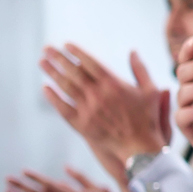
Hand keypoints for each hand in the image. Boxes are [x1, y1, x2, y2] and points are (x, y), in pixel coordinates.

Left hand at [40, 44, 169, 172]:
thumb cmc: (147, 118)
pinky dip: (53, 97)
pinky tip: (45, 88)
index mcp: (114, 84)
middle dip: (58, 58)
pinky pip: (63, 108)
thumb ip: (140, 69)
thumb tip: (132, 51)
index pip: (90, 62)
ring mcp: (88, 110)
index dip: (77, 52)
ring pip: (65, 87)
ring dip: (52, 73)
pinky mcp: (81, 124)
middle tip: (46, 48)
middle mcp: (98, 94)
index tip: (66, 44)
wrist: (139, 147)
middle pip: (74, 71)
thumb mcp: (150, 91)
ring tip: (42, 63)